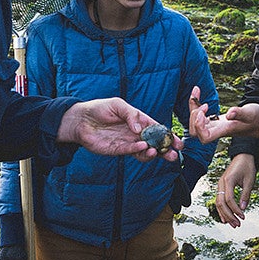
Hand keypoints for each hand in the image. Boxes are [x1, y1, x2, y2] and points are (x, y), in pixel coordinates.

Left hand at [58, 98, 182, 161]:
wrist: (80, 120)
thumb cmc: (99, 109)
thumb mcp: (117, 105)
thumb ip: (131, 114)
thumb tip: (140, 127)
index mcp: (138, 121)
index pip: (157, 129)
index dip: (168, 136)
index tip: (178, 142)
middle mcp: (135, 133)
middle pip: (154, 143)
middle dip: (165, 149)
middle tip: (174, 154)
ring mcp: (127, 143)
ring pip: (144, 151)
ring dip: (152, 153)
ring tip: (155, 151)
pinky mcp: (117, 150)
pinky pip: (130, 152)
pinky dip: (138, 151)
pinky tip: (143, 147)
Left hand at [189, 88, 258, 141]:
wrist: (258, 121)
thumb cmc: (256, 119)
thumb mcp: (251, 113)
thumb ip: (240, 113)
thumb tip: (229, 113)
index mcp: (223, 130)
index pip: (204, 138)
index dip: (199, 127)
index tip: (204, 113)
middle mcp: (216, 130)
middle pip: (194, 132)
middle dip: (193, 117)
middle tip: (204, 104)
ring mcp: (214, 125)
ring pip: (194, 124)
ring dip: (192, 108)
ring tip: (198, 94)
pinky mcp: (213, 119)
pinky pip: (198, 114)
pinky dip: (194, 103)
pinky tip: (197, 91)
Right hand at [215, 153, 255, 227]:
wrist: (242, 156)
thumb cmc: (247, 166)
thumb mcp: (249, 181)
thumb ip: (245, 195)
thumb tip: (243, 208)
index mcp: (228, 180)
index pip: (229, 199)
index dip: (235, 210)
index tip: (243, 216)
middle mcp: (221, 183)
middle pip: (221, 203)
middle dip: (229, 215)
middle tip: (237, 224)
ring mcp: (220, 184)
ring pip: (218, 203)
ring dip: (225, 214)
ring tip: (233, 224)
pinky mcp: (222, 186)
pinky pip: (219, 199)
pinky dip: (222, 209)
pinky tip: (226, 218)